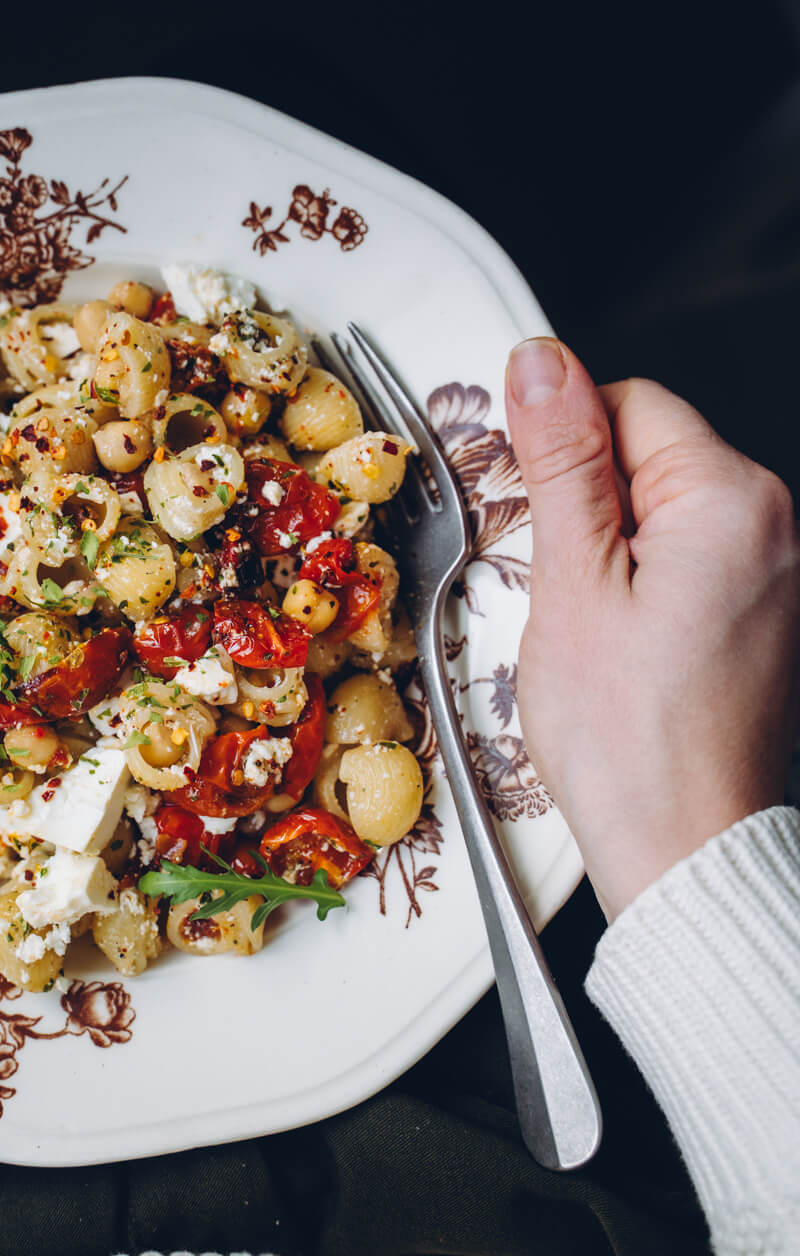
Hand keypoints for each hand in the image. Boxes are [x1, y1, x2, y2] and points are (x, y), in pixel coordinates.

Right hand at [505, 338, 799, 917]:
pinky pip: (685, 568)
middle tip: (556, 591)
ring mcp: (775, 578)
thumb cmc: (630, 740)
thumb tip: (544, 361)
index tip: (527, 513)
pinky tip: (617, 653)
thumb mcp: (572, 584)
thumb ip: (562, 462)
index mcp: (732, 500)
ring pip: (661, 518)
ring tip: (587, 634)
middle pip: (650, 458)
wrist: (683, 847)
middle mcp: (774, 527)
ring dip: (606, 556)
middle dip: (585, 507)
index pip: (629, 404)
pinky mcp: (761, 621)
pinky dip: (638, 593)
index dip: (560, 450)